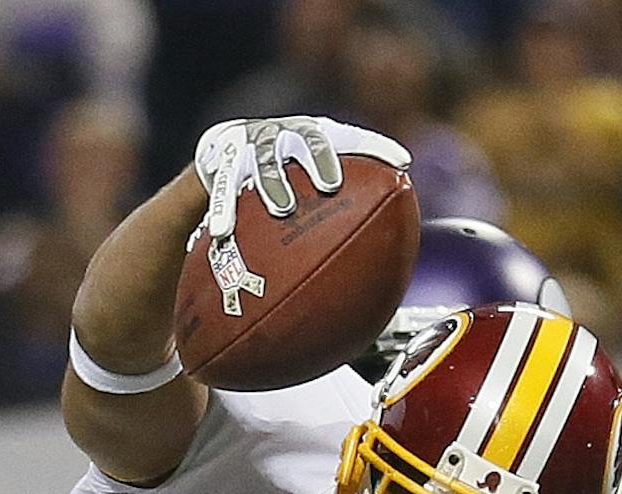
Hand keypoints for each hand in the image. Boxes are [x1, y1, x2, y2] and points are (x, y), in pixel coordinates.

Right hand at [192, 116, 410, 240]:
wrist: (221, 150)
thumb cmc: (280, 167)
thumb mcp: (309, 170)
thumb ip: (347, 183)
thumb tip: (395, 215)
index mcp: (310, 135)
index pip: (349, 136)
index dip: (375, 147)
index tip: (402, 165)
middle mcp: (283, 133)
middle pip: (306, 138)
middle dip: (319, 158)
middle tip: (330, 184)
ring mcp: (250, 145)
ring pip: (263, 161)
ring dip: (273, 182)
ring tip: (282, 207)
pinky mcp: (220, 163)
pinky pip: (221, 189)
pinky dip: (224, 209)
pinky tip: (223, 232)